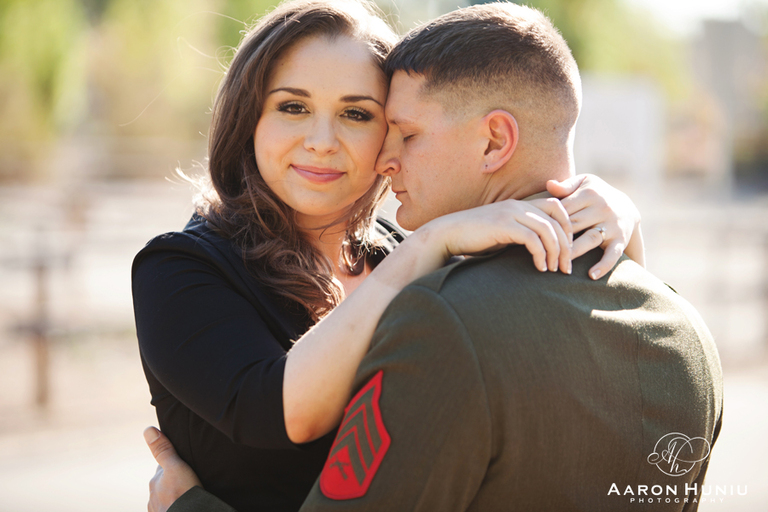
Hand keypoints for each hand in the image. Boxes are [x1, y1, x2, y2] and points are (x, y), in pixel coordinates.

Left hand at [144, 426, 201, 511]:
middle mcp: (153, 496)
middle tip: (188, 482)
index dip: (173, 466)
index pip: (163, 469)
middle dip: (174, 483)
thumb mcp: (176, 466)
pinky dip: (177, 506)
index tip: (183, 467)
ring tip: (188, 496)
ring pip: (167, 498)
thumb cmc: (182, 493)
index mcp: (155, 481)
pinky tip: (185, 505)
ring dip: (175, 496)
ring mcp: (158, 509)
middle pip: (164, 484)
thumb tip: (148, 430)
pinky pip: (170, 509)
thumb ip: (164, 450)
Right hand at [425, 197, 571, 273]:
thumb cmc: (474, 238)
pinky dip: (541, 255)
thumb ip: (520, 234)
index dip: (568, 227)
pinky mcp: (503, 226)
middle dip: (566, 244)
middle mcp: (518, 205)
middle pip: (557, 219)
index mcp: (519, 204)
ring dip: (556, 252)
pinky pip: (532, 239)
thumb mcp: (502, 233)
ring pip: (548, 229)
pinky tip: (540, 268)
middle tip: (567, 266)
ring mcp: (510, 214)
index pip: (557, 207)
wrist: (447, 234)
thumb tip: (539, 250)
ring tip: (556, 270)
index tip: (568, 249)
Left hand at [546, 174, 642, 279]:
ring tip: (560, 265)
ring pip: (590, 239)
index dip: (548, 221)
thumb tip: (549, 184)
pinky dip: (604, 265)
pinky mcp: (621, 239)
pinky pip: (613, 254)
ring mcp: (612, 225)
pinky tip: (591, 275)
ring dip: (575, 252)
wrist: (627, 207)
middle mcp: (602, 208)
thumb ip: (566, 185)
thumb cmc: (596, 194)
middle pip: (574, 225)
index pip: (564, 209)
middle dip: (557, 239)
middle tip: (539, 252)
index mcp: (589, 193)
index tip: (533, 232)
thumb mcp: (584, 183)